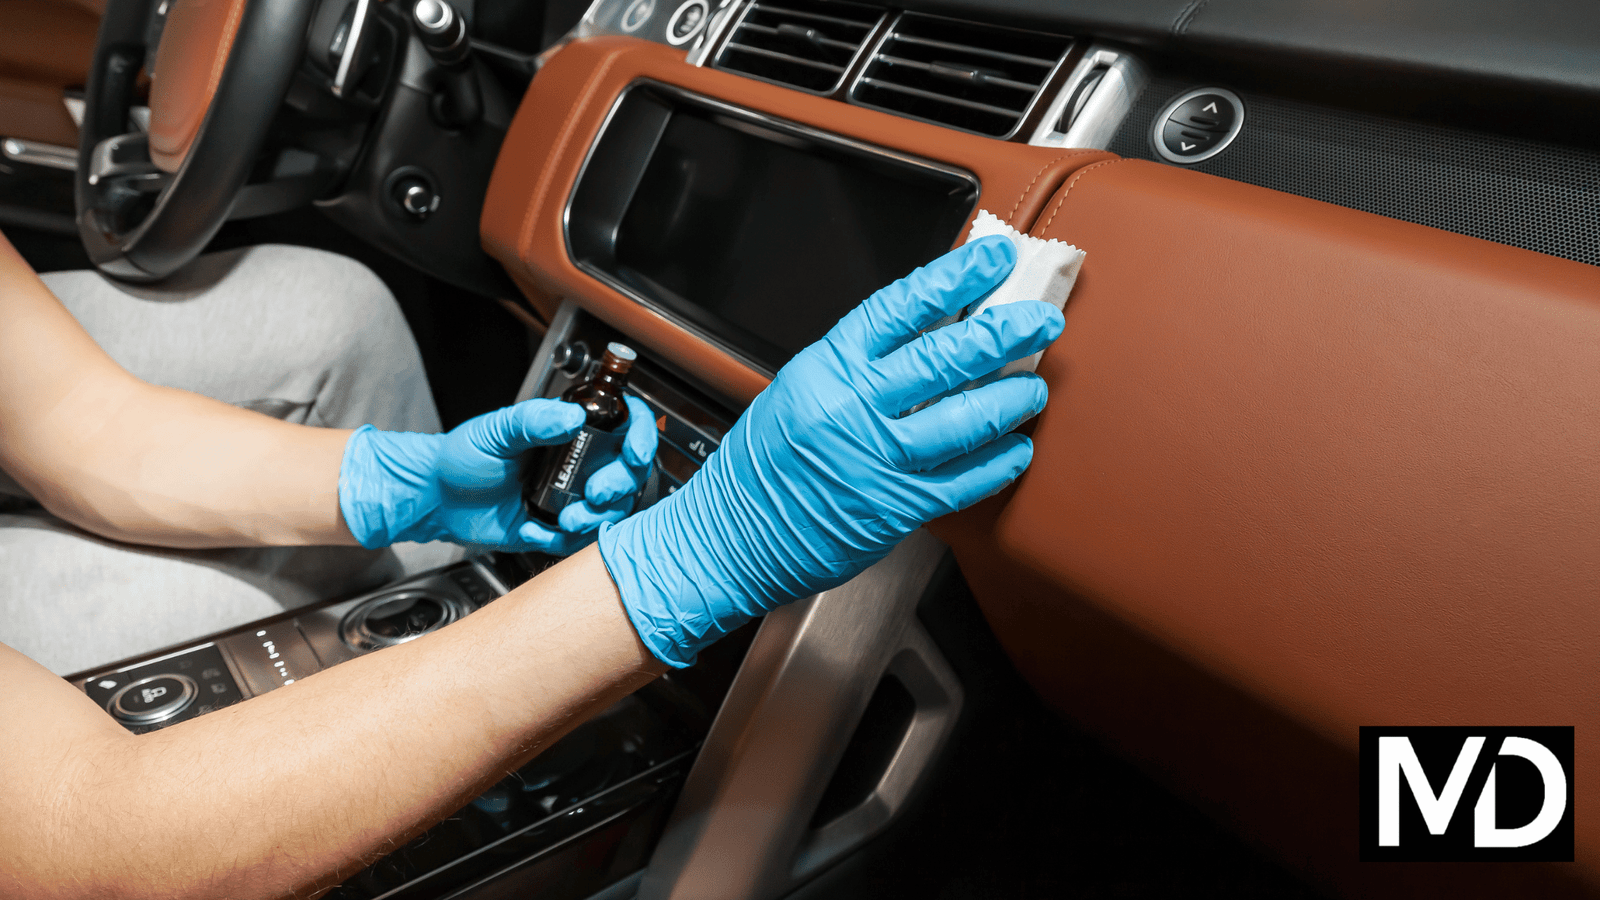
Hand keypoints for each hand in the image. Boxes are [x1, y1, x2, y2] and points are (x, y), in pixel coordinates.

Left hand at [340, 396, 656, 553]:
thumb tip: (570, 417)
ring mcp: (570, 497)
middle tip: (594, 493)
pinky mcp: (557, 530)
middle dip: (619, 486)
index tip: (634, 452)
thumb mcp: (496, 431)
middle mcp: (578, 463)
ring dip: (598, 518)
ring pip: (612, 510)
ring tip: (567, 520)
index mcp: (570, 432)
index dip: (640, 436)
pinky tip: (537, 530)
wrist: (436, 500)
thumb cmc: (462, 457)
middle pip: (628, 473)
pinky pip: (582, 541)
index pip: (624, 425)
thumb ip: (532, 420)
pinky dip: (567, 540)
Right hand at [599, 236, 1062, 665]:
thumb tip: (932, 329)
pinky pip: (962, 482)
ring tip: (1033, 388)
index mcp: (829, 367)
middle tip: (1040, 320)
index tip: (994, 259)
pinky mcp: (895, 509)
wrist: (730, 536)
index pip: (902, 306)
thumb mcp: (801, 386)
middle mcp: (854, 408)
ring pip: (964, 420)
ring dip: (1010, 399)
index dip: (956, 277)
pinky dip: (997, 464)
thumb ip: (861, 361)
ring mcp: (877, 459)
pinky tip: (1016, 450)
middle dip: (1003, 334)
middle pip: (944, 358)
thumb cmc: (764, 463)